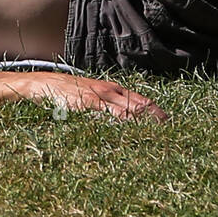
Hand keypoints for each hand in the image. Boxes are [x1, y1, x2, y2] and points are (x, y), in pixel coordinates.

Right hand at [28, 72, 166, 120]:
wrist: (47, 84)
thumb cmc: (69, 92)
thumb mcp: (92, 95)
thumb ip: (107, 105)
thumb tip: (123, 118)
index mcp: (113, 89)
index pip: (140, 100)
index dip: (155, 111)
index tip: (168, 122)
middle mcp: (110, 91)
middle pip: (138, 104)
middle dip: (154, 117)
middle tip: (170, 130)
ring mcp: (100, 97)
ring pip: (127, 110)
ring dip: (142, 121)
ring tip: (157, 133)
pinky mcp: (89, 103)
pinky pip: (109, 113)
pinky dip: (122, 121)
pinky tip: (131, 129)